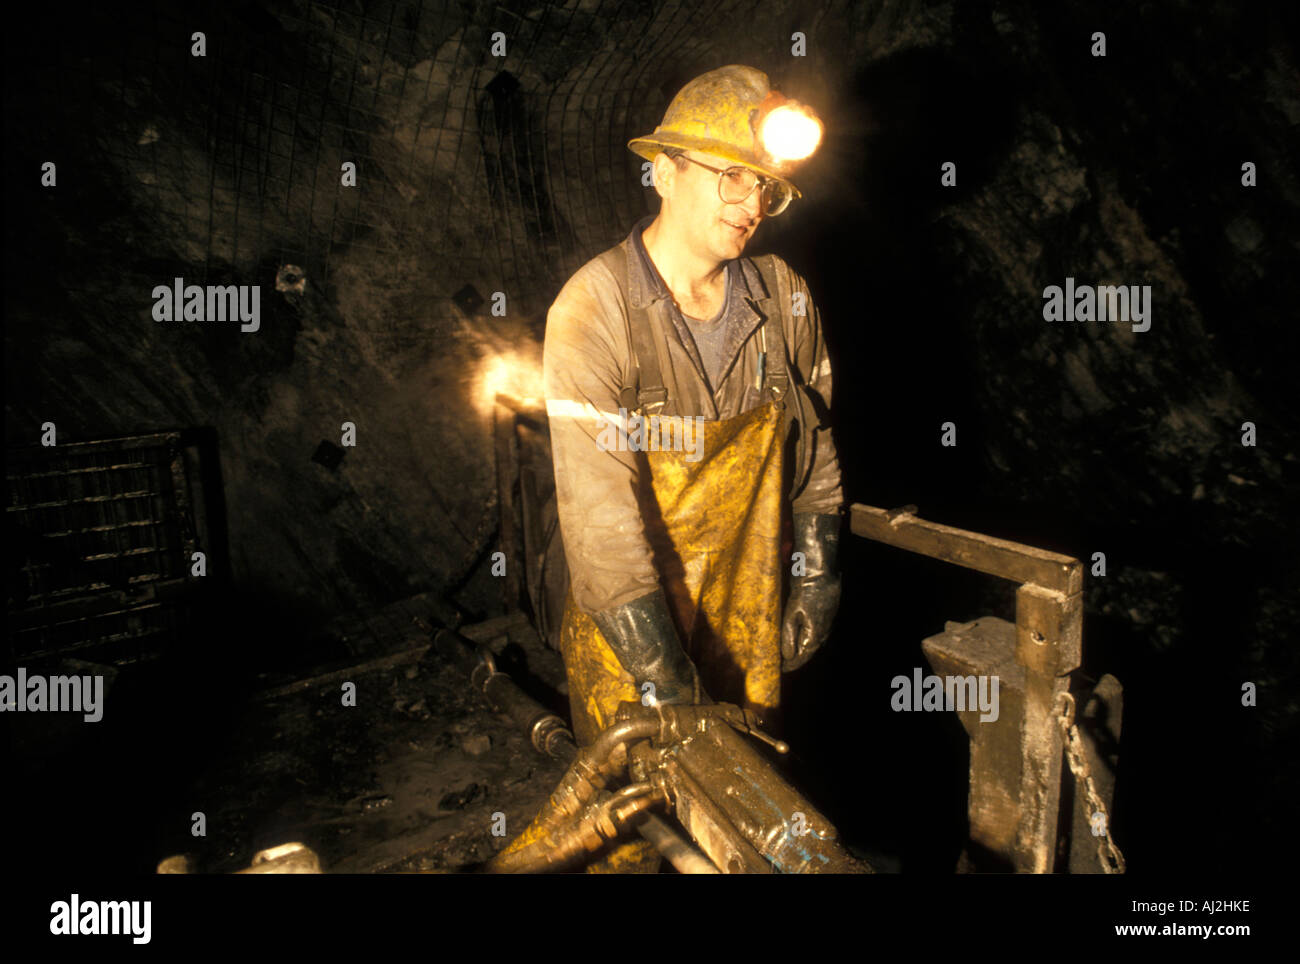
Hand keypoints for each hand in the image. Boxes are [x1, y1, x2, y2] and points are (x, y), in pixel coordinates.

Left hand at [781, 512, 841, 671]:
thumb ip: (788, 636)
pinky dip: (806, 636)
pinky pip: (817, 631)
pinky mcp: (828, 614)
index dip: (791, 665)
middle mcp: (824, 631)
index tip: (780, 671)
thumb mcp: (791, 613)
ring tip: (788, 652)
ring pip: (813, 641)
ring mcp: (828, 623)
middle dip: (796, 658)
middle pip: (809, 651)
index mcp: (815, 634)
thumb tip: (787, 656)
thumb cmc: (804, 590)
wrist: (821, 570)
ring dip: (801, 647)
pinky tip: (799, 635)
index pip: (802, 657)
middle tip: (782, 663)